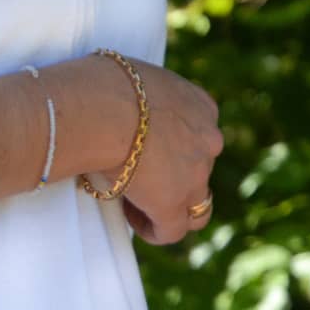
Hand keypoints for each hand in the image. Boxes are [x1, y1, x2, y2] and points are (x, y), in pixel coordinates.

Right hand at [87, 55, 222, 242]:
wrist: (102, 108)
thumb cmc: (102, 85)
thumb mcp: (132, 78)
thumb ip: (137, 96)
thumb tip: (111, 103)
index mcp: (201, 105)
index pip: (199, 135)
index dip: (171, 149)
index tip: (140, 152)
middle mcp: (207, 139)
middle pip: (199, 170)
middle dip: (171, 178)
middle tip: (135, 179)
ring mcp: (195, 174)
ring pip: (196, 205)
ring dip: (169, 208)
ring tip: (135, 205)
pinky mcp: (174, 203)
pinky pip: (172, 230)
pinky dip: (154, 229)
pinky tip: (131, 219)